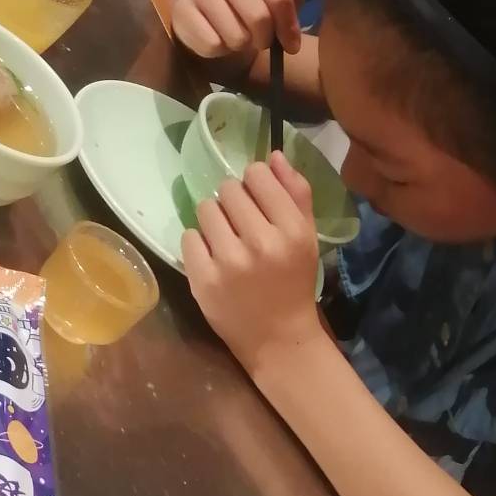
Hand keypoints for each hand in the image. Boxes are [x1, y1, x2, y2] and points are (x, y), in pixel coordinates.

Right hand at [174, 0, 320, 59]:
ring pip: (235, 34)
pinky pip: (211, 43)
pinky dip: (219, 50)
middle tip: (260, 39)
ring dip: (241, 45)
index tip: (291, 42)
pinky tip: (217, 39)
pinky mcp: (181, 11)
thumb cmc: (259, 11)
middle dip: (264, 38)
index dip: (289, 26)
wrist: (223, 32)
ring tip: (239, 37)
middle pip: (258, 17)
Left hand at [182, 152, 322, 377]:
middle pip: (228, 189)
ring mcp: (229, 262)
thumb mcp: (307, 238)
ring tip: (227, 241)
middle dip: (233, 202)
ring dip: (214, 220)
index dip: (254, 182)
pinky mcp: (203, 279)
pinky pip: (188, 236)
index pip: (257, 175)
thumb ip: (295, 194)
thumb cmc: (294, 283)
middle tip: (241, 225)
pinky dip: (199, 244)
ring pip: (205, 208)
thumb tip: (273, 155)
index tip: (256, 200)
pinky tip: (214, 258)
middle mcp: (261, 242)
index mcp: (291, 230)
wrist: (278, 339)